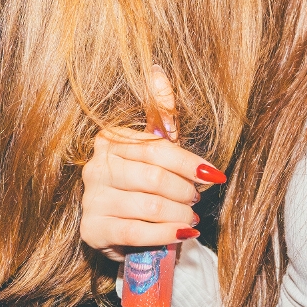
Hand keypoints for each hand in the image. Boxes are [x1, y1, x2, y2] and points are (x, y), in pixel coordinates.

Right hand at [77, 68, 222, 260]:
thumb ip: (159, 114)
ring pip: (148, 206)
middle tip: (196, 199)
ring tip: (190, 217)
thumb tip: (157, 72)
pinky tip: (181, 234)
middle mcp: (95, 167)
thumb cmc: (142, 184)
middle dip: (184, 191)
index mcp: (109, 141)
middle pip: (154, 177)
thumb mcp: (152, 149)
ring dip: (179, 214)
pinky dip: (165, 234)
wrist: (121, 229)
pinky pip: (135, 232)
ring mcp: (91, 199)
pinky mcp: (92, 229)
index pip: (157, 149)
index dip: (190, 164)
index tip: (215, 175)